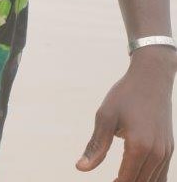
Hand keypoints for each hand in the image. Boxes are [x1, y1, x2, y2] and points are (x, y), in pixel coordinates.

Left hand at [76, 47, 175, 181]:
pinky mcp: (169, 149)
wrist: (152, 78)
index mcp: (139, 146)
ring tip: (118, 178)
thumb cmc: (125, 94)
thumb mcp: (105, 116)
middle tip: (110, 180)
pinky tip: (134, 175)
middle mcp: (156, 153)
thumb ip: (96, 146)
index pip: (126, 180)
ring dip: (136, 181)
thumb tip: (81, 168)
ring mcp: (165, 152)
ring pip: (152, 181)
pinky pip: (161, 174)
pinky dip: (148, 179)